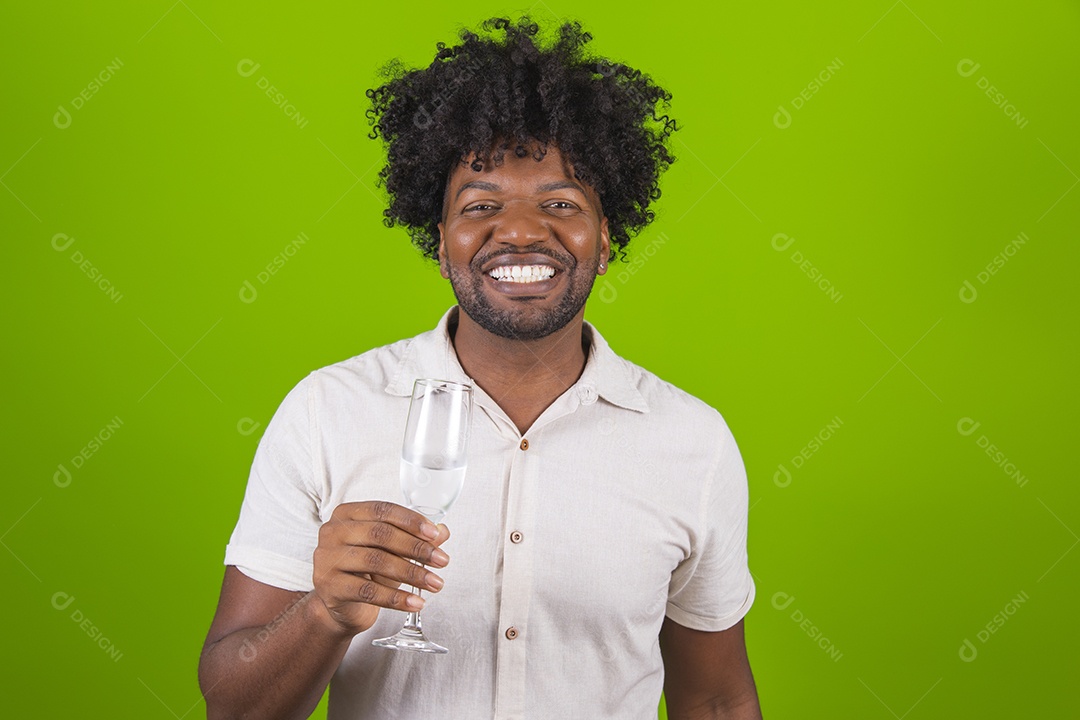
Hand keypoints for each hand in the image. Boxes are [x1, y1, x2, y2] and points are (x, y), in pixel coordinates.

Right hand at [312, 501, 450, 636]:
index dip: (411, 521)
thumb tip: (442, 531)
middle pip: (380, 534)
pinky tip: (416, 602)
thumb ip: (415, 538)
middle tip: (442, 560)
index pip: (383, 510)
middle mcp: (332, 532)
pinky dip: (396, 598)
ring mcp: (327, 559)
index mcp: (347, 514)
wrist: (343, 606)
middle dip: (416, 548)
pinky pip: (368, 591)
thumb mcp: (392, 550)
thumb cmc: (367, 571)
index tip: (435, 534)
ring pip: (376, 561)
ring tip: (435, 583)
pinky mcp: (330, 587)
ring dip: (412, 573)